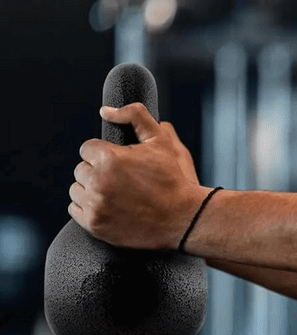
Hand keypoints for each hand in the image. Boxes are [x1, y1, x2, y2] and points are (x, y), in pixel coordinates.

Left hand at [69, 102, 207, 249]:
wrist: (183, 218)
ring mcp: (95, 205)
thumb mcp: (161, 141)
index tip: (120, 162)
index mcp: (110, 158)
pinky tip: (108, 205)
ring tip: (115, 192)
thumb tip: (105, 111)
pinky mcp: (94, 224)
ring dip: (90, 188)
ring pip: (76, 189)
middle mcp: (98, 181)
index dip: (105, 153)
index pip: (88, 148)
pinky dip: (88, 207)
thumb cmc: (172, 177)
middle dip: (97, 171)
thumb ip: (135, 116)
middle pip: (81, 169)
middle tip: (121, 178)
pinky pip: (75, 209)